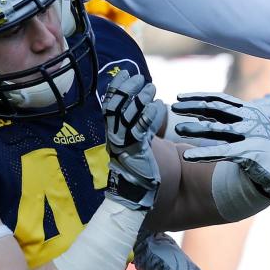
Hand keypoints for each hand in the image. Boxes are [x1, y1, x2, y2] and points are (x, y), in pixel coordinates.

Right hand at [102, 71, 164, 210]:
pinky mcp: (137, 152)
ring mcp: (125, 145)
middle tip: (139, 77)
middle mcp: (116, 138)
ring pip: (127, 116)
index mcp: (114, 134)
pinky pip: (141, 130)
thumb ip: (141, 125)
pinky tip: (159, 105)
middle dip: (126, 89)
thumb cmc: (142, 168)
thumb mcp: (140, 142)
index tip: (125, 73)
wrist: (141, 196)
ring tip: (151, 87)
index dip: (116, 88)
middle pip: (115, 107)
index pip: (110, 106)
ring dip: (140, 99)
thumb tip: (151, 105)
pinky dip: (150, 116)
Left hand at [171, 94, 269, 204]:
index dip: (199, 96)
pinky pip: (223, 152)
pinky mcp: (251, 154)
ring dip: (196, 128)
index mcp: (251, 112)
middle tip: (173, 107)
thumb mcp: (253, 131)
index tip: (181, 97)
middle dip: (193, 106)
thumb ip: (232, 124)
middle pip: (216, 109)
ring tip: (179, 129)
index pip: (221, 100)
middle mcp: (251, 121)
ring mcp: (251, 137)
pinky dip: (204, 153)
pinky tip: (188, 156)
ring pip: (218, 130)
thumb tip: (206, 118)